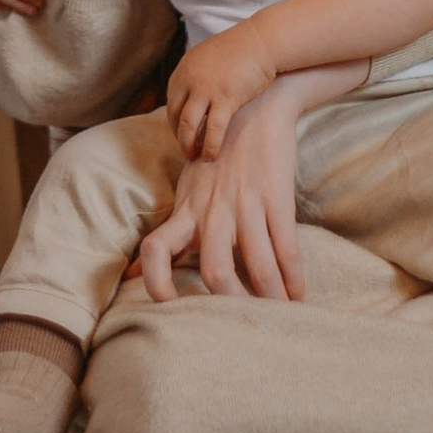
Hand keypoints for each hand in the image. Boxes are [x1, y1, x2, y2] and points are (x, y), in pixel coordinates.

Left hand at [140, 84, 306, 304]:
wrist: (254, 107)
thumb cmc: (214, 157)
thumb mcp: (184, 191)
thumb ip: (166, 233)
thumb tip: (133, 273)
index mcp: (186, 211)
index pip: (155, 248)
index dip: (156, 282)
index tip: (172, 307)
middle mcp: (212, 211)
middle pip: (214, 270)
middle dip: (231, 304)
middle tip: (242, 325)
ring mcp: (245, 204)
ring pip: (257, 264)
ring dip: (271, 298)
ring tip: (279, 318)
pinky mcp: (276, 197)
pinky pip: (286, 246)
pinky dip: (294, 277)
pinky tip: (299, 295)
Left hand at [168, 23, 284, 160]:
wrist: (262, 41)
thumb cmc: (242, 50)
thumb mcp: (209, 57)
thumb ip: (198, 74)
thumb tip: (193, 93)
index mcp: (184, 69)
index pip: (172, 103)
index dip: (175, 123)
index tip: (183, 135)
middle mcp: (189, 79)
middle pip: (176, 116)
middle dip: (180, 137)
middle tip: (187, 151)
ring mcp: (206, 89)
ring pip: (189, 126)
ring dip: (189, 145)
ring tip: (195, 158)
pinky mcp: (225, 98)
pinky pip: (213, 129)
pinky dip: (210, 145)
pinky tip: (211, 156)